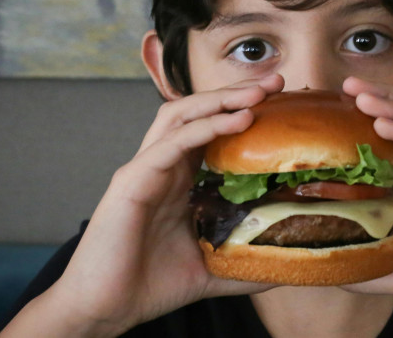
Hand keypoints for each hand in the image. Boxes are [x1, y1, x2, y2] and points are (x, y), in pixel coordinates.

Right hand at [3, 74, 284, 336]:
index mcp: (178, 180)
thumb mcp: (213, 270)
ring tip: (258, 93)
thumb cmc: (151, 286)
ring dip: (221, 99)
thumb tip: (286, 266)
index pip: (212, 131)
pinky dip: (205, 127)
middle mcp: (160, 166)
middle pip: (198, 112)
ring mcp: (143, 170)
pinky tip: (236, 120)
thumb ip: (245, 263)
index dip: (243, 112)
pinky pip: (171, 143)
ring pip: (181, 115)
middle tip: (277, 83)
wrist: (106, 309)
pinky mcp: (131, 181)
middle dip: (236, 93)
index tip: (282, 104)